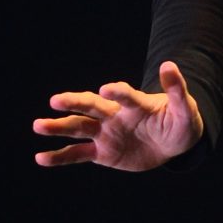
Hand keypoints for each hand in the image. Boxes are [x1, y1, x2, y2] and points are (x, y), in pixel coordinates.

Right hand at [32, 59, 203, 169]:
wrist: (172, 144)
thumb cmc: (178, 121)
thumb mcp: (184, 109)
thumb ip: (176, 90)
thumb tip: (169, 64)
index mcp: (136, 105)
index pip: (125, 96)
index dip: (118, 92)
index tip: (106, 89)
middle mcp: (115, 115)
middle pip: (92, 107)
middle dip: (74, 103)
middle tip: (55, 100)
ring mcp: (106, 133)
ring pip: (79, 128)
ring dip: (59, 126)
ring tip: (38, 125)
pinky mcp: (101, 152)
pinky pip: (77, 154)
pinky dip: (60, 157)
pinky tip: (41, 158)